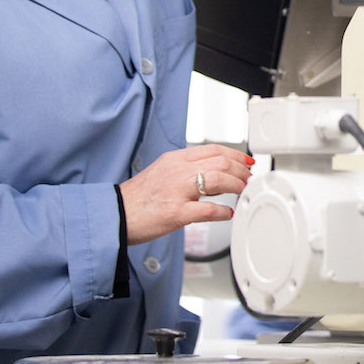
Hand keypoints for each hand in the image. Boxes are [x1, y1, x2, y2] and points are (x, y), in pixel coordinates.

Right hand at [119, 143, 253, 245]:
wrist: (116, 214)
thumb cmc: (138, 198)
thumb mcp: (162, 171)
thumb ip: (185, 168)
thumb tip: (210, 171)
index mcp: (175, 159)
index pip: (212, 149)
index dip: (234, 154)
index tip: (245, 160)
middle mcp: (177, 171)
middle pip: (219, 161)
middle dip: (239, 169)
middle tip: (247, 177)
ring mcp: (176, 191)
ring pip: (216, 179)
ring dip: (235, 184)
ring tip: (241, 190)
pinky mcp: (175, 213)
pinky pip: (207, 210)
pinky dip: (223, 211)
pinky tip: (228, 213)